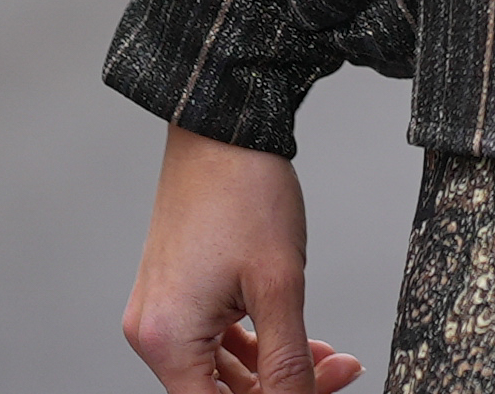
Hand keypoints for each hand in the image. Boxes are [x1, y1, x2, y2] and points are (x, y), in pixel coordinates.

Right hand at [123, 124, 365, 393]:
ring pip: (222, 370)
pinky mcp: (177, 293)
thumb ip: (288, 362)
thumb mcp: (279, 286)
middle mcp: (154, 332)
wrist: (224, 127)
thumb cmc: (245, 192)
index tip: (325, 391)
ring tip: (328, 355)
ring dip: (275, 368)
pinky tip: (298, 337)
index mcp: (167, 339)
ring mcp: (163, 311)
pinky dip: (256, 344)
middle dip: (284, 388)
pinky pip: (215, 340)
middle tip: (340, 371)